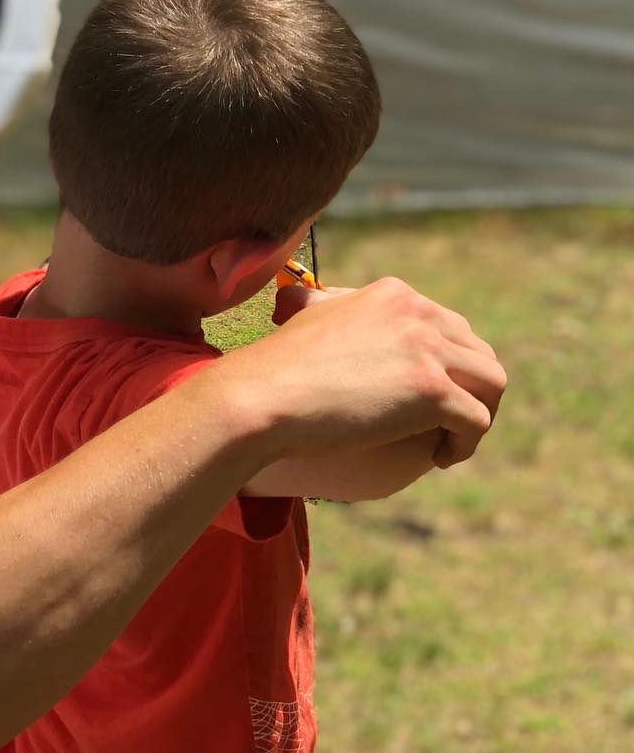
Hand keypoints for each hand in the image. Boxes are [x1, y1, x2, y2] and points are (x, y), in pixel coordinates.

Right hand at [221, 277, 504, 466]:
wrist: (260, 397)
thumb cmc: (274, 368)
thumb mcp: (302, 316)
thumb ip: (318, 303)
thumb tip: (293, 300)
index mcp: (394, 294)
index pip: (449, 326)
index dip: (448, 365)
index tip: (429, 395)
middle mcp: (417, 313)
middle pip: (477, 351)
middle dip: (470, 388)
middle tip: (447, 422)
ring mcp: (427, 350)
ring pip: (491, 382)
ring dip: (479, 414)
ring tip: (451, 439)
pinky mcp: (432, 391)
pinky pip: (476, 420)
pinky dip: (466, 444)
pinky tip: (441, 458)